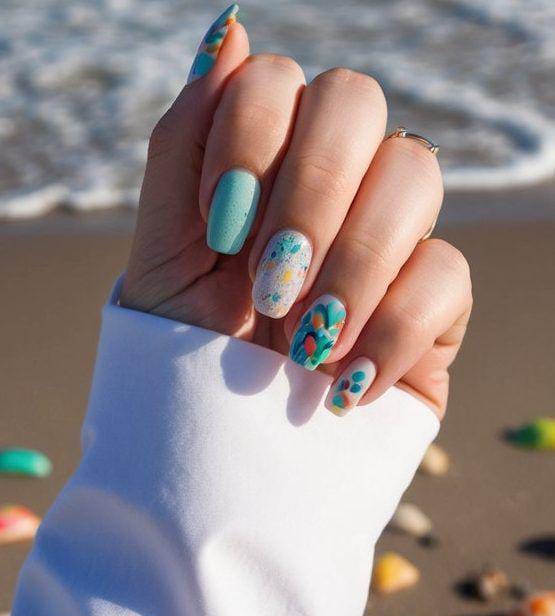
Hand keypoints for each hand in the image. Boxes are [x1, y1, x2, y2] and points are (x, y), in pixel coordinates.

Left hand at [120, 6, 471, 418]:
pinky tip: (343, 384)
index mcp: (267, 162)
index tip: (218, 226)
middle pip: (358, 102)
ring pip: (415, 176)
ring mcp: (390, 238)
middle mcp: (335, 183)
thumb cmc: (188, 351)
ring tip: (304, 340)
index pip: (280, 81)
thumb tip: (227, 29)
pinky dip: (388, 333)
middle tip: (268, 280)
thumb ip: (183, 145)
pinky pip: (446, 276)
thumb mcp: (163, 252)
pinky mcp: (434, 304)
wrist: (231, 449)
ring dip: (351, 264)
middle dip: (309, 191)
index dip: (249, 139)